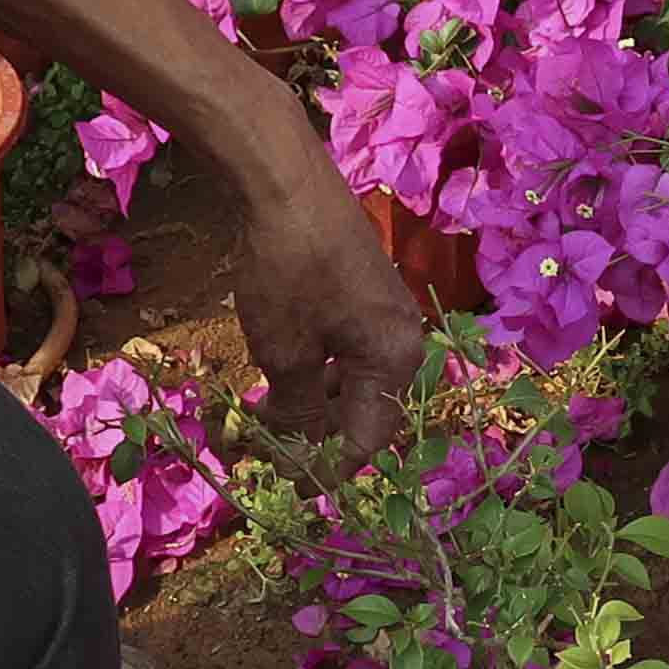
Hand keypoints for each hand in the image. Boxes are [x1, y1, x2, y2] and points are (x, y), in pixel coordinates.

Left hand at [232, 174, 427, 454]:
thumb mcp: (285, 355)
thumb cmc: (289, 272)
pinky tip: (279, 372)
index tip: (288, 488)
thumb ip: (296, 414)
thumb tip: (299, 453)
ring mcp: (385, 312)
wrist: (286, 180)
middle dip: (316, 436)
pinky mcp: (363, 290)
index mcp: (397, 362)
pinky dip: (314, 368)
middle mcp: (403, 339)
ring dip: (309, 403)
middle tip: (270, 456)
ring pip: (351, 378)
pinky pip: (345, 347)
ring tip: (265, 419)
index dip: (327, 469)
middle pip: (363, 410)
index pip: (368, 439)